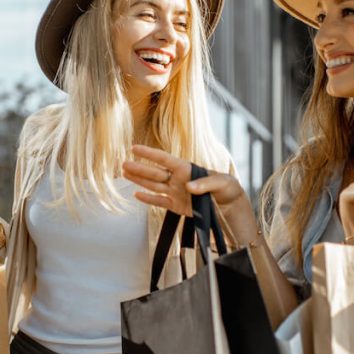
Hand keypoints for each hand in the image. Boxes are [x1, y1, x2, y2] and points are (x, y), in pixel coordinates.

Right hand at [121, 144, 258, 245]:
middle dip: (139, 168)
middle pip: (154, 172)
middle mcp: (178, 179)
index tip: (134, 148)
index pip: (164, 159)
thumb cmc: (228, 188)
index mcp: (187, 169)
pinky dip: (148, 198)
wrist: (231, 206)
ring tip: (124, 173)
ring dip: (139, 180)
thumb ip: (205, 183)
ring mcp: (176, 192)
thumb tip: (188, 186)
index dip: (149, 153)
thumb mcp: (222, 182)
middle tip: (122, 164)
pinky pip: (159, 201)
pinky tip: (136, 194)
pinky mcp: (177, 206)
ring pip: (153, 185)